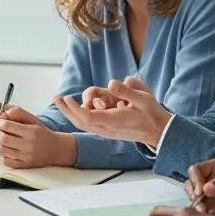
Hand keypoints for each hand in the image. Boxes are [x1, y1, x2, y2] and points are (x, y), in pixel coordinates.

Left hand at [0, 105, 76, 167]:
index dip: (0, 123)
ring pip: (2, 151)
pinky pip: (5, 161)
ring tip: (2, 140)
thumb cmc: (41, 133)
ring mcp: (25, 157)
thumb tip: (2, 115)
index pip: (7, 126)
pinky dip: (3, 155)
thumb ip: (18, 113)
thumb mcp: (32, 119)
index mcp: (30, 132)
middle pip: (3, 139)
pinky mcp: (23, 165)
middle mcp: (28, 145)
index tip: (0, 122)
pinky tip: (7, 150)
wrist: (55, 149)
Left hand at [53, 77, 169, 144]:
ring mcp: (106, 132)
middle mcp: (106, 129)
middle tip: (56, 98)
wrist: (158, 131)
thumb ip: (127, 91)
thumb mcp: (143, 98)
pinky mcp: (107, 132)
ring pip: (83, 125)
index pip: (87, 117)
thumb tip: (111, 83)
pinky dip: (78, 117)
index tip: (67, 97)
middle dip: (66, 110)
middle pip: (80, 122)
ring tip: (62, 101)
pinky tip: (75, 109)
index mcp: (113, 122)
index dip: (74, 108)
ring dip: (70, 114)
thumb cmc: (152, 113)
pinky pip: (88, 126)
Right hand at [185, 159, 214, 215]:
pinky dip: (202, 213)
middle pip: (191, 184)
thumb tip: (207, 187)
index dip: (196, 180)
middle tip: (201, 204)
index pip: (196, 170)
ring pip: (193, 198)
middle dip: (193, 194)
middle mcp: (211, 180)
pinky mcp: (211, 207)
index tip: (200, 191)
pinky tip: (211, 215)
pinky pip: (200, 210)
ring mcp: (210, 195)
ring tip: (206, 211)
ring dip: (197, 205)